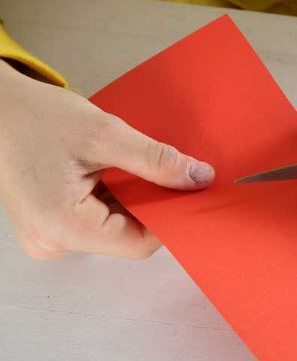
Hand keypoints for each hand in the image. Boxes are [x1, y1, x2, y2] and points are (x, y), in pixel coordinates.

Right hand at [0, 60, 214, 257]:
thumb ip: (156, 160)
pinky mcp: (53, 226)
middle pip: (128, 236)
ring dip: (132, 199)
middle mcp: (54, 242)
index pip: (140, 243)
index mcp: (63, 228)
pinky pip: (99, 221)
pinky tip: (110, 174)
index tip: (189, 190)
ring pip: (116, 228)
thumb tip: (198, 179)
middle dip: (151, 204)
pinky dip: (115, 199)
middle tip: (160, 169)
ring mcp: (51, 237)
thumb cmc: (34, 117)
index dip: (170, 217)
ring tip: (123, 166)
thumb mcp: (103, 134)